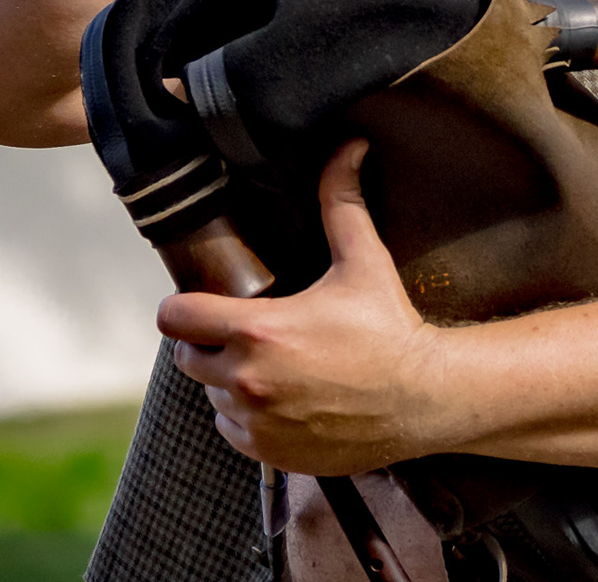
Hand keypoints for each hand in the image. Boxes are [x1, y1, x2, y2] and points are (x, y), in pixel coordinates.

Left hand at [158, 141, 448, 474]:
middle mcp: (247, 380)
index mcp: (260, 331)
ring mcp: (256, 422)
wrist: (422, 398)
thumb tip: (348, 146)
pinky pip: (231, 429)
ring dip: (227, 379)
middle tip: (244, 329)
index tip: (204, 301)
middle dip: (208, 341)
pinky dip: (246, 414)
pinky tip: (280, 395)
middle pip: (187, 357)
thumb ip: (343, 201)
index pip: (175, 319)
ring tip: (269, 362)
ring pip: (210, 395)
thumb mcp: (364, 261)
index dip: (183, 306)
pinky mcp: (268, 452)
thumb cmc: (390, 327)